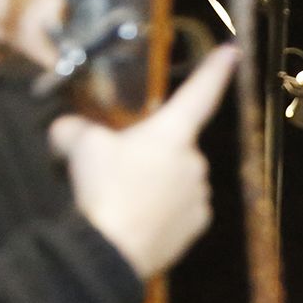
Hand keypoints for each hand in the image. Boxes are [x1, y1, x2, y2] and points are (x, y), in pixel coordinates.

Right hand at [49, 44, 239, 279]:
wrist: (114, 250)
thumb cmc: (103, 189)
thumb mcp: (78, 145)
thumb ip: (76, 129)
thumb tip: (70, 130)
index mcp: (172, 132)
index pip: (199, 93)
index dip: (215, 70)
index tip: (233, 52)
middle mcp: (195, 161)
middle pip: (172, 146)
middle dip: (149, 151)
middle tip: (116, 167)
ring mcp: (200, 195)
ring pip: (176, 178)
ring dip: (155, 182)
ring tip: (123, 197)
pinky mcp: (198, 225)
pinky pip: (180, 207)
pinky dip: (162, 209)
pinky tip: (138, 217)